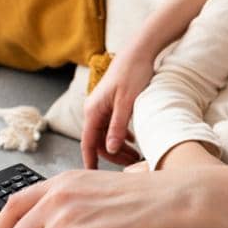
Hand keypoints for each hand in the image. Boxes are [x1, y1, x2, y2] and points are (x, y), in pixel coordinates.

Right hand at [81, 48, 153, 167]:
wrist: (139, 51)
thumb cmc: (133, 73)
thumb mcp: (127, 103)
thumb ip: (118, 127)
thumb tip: (110, 149)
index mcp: (93, 110)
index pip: (88, 142)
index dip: (90, 160)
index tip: (93, 176)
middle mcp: (95, 109)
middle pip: (99, 140)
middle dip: (113, 155)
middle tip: (131, 164)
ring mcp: (103, 106)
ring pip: (108, 133)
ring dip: (120, 145)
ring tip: (136, 155)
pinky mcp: (113, 102)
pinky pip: (114, 124)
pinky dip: (122, 134)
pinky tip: (133, 140)